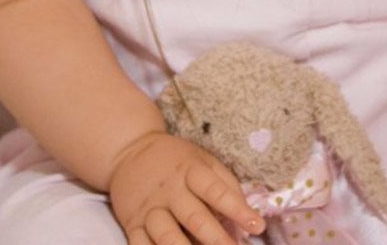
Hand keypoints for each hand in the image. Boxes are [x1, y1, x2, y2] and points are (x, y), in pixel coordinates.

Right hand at [109, 131, 264, 244]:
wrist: (130, 151)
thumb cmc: (176, 160)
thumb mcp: (203, 160)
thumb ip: (226, 185)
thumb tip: (246, 219)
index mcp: (189, 170)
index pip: (215, 190)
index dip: (236, 208)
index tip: (256, 225)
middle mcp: (169, 190)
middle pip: (194, 217)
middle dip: (216, 239)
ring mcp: (149, 209)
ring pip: (167, 236)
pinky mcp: (132, 224)